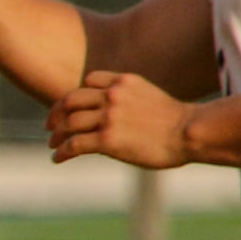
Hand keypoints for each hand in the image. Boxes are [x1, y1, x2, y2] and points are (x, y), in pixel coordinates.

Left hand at [47, 70, 192, 167]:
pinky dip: (61, 151)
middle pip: (70, 100)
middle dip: (56, 113)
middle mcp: (112, 95)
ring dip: (56, 135)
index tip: (68, 107)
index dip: (75, 95)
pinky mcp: (106, 139)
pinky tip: (58, 158)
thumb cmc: (175, 121)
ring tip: (53, 145)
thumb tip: (111, 113)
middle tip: (49, 126)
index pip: (89, 81)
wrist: (191, 132)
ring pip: (68, 123)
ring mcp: (108, 116)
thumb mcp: (149, 96)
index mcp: (123, 82)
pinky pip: (73, 144)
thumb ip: (127, 98)